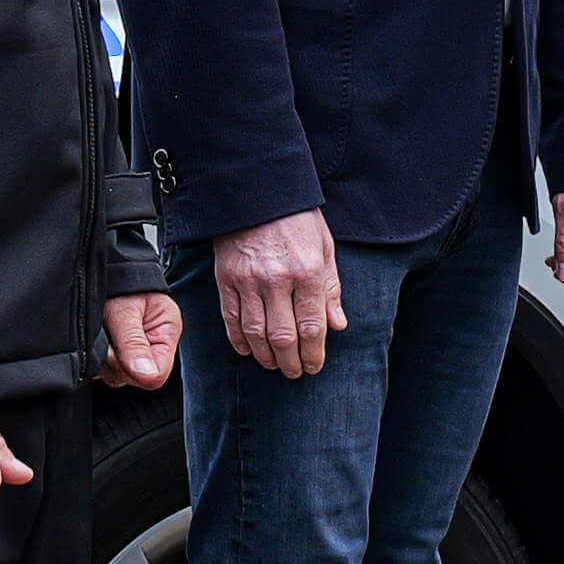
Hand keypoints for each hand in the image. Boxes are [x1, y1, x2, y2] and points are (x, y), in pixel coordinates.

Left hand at [103, 292, 179, 389]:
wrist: (107, 270)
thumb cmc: (119, 284)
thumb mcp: (124, 311)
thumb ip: (134, 343)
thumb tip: (147, 375)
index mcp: (166, 333)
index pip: (158, 374)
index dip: (134, 370)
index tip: (117, 351)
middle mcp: (153, 346)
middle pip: (136, 378)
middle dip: (115, 363)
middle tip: (106, 335)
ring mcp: (135, 353)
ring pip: (118, 376)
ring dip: (104, 360)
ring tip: (102, 333)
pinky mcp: (119, 355)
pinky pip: (106, 370)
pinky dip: (97, 359)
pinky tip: (99, 339)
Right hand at [213, 210, 344, 377]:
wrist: (256, 190)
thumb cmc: (295, 216)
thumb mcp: (324, 247)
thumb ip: (331, 288)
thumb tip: (337, 324)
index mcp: (307, 271)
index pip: (312, 326)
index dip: (314, 353)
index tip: (314, 366)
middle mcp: (277, 280)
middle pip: (283, 337)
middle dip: (291, 362)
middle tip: (295, 373)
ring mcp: (248, 281)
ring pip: (255, 333)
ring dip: (265, 356)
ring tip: (274, 365)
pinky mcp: (226, 278)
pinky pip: (231, 318)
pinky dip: (238, 339)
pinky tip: (247, 350)